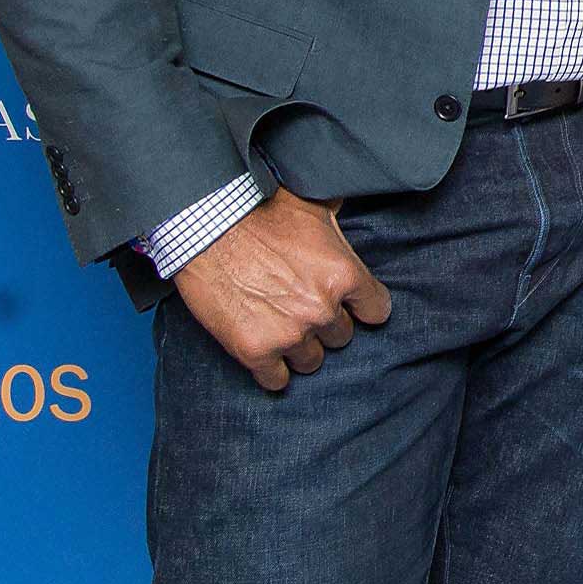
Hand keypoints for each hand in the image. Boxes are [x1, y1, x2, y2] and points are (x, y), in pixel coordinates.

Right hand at [173, 189, 390, 392]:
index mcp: (344, 275)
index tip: (351, 306)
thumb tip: (350, 203)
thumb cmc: (259, 210)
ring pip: (312, 361)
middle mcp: (322, 309)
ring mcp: (289, 333)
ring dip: (300, 349)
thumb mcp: (314, 206)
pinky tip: (266, 356)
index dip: (362, 307)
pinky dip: (271, 372)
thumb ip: (340, 220)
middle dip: (325, 324)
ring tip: (282, 329)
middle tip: (302, 309)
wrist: (206, 226)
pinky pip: (276, 381)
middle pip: (341, 336)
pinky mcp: (254, 351)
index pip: (376, 310)